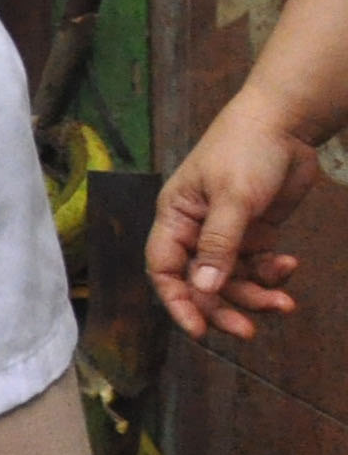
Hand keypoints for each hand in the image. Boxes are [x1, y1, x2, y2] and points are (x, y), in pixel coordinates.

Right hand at [150, 98, 312, 339]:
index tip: (199, 331)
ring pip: (233, 280)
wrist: (285, 123)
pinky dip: (272, 273)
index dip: (178, 302)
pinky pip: (257, 266)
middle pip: (202, 283)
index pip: (165, 270)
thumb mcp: (232, 197)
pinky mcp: (255, 232)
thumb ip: (219, 244)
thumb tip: (205, 289)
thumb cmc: (245, 150)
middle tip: (249, 330)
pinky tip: (289, 265)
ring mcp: (226, 233)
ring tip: (284, 302)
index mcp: (175, 218)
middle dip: (224, 308)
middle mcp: (195, 231)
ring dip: (256, 294)